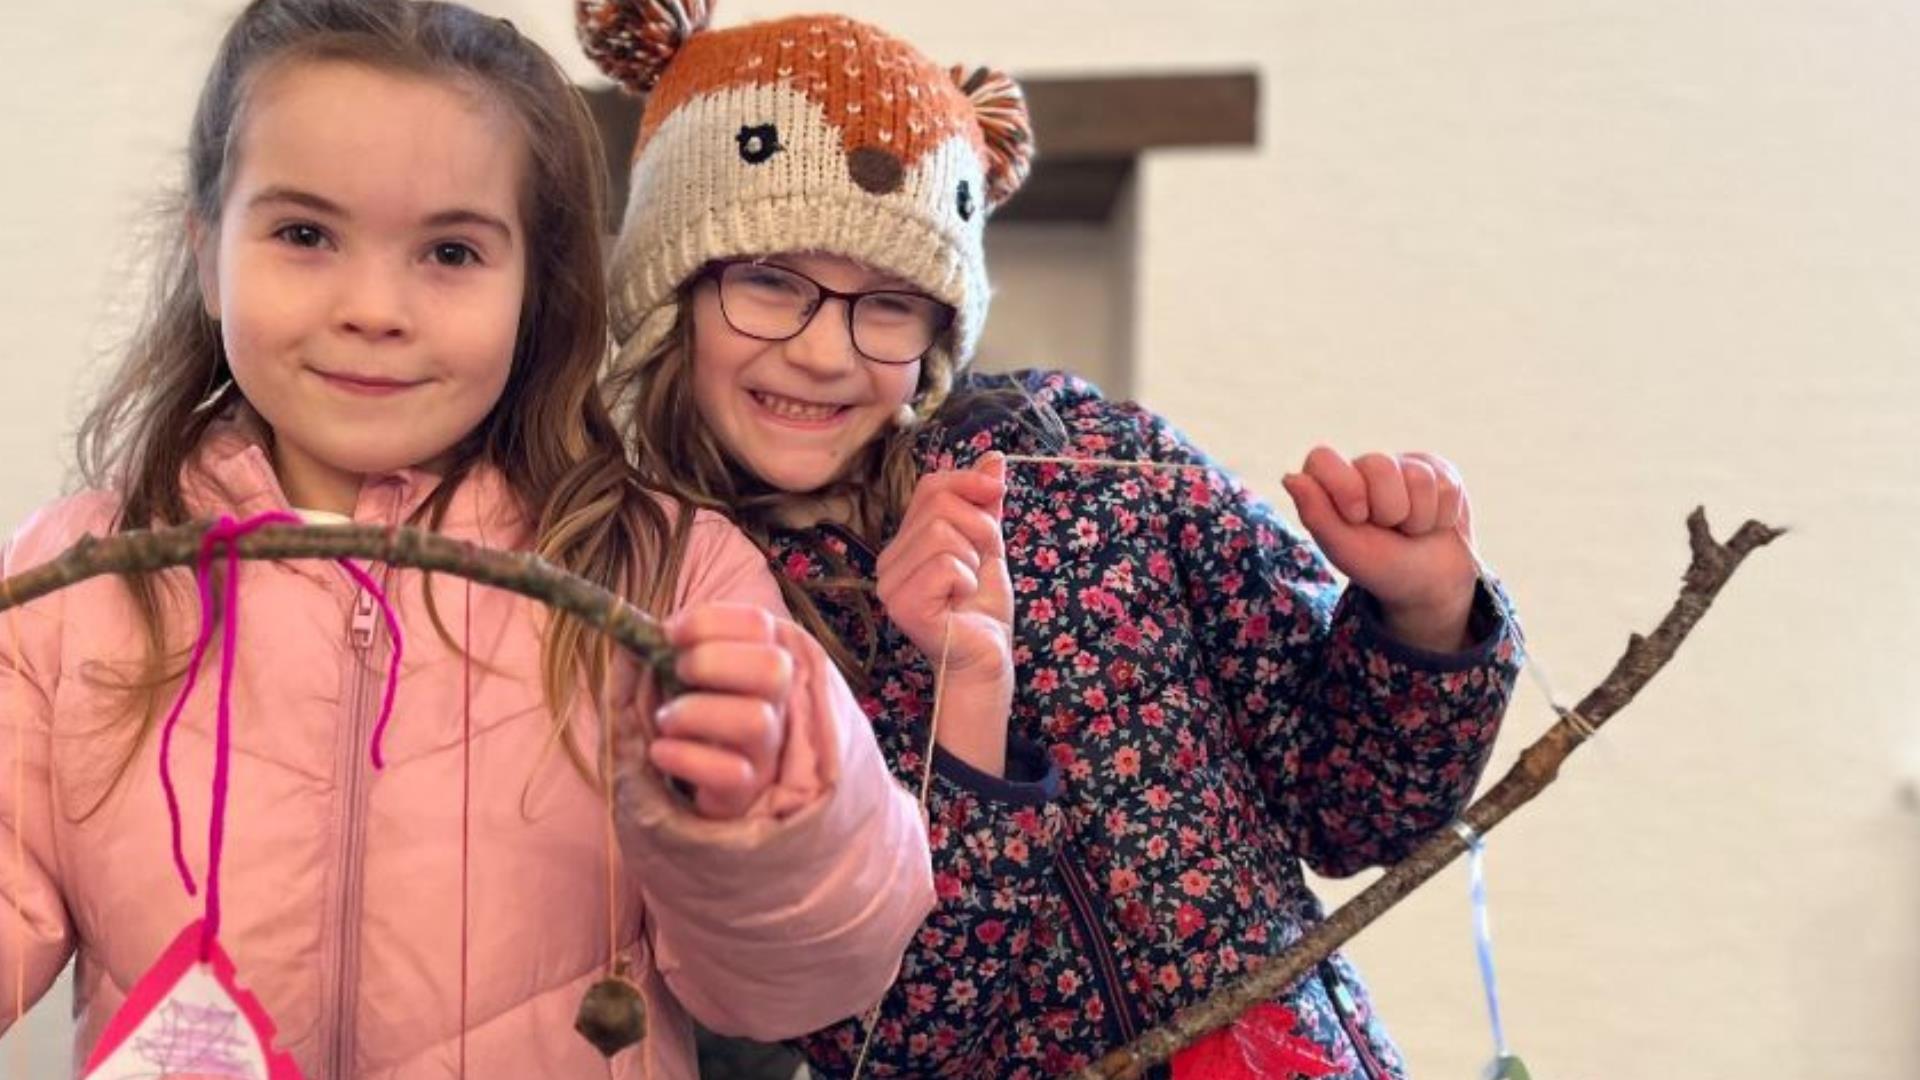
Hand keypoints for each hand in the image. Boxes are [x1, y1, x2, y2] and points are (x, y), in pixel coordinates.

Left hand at [647, 603, 792, 818]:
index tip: (670, 634)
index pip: (759, 624)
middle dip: (713, 661)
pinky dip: (685, 758)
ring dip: (696, 712)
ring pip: (756, 720)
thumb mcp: (659, 678)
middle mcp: (773, 703)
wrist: (684, 787)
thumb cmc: (678, 718)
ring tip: (667, 720)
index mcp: (758, 661)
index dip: (710, 621)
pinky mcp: (744, 790)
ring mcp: (764, 749)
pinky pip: (731, 773)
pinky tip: (661, 753)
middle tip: (678, 673)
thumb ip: (646, 651)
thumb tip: (627, 632)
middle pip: (773, 667)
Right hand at [874, 453, 1014, 774]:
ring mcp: (890, 584)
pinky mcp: (902, 606)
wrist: (987, 658)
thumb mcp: (989, 546)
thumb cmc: (982, 608)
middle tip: (981, 563)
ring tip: (969, 585)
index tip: (995, 492)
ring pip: (941, 534)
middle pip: (938, 506)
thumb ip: (985, 504)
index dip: (967, 482)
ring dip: (973, 558)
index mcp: (905, 542)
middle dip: (978, 528)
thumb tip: (993, 457)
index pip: (930, 487)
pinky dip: (967, 581)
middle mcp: (888, 560)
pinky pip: (946, 566)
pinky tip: (961, 601)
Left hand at [1281, 446, 1478, 651]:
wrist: (1429, 583)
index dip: (1344, 487)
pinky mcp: (1437, 471)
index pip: (1323, 458)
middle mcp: (1364, 467)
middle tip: (1388, 529)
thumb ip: (1316, 513)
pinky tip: (1432, 523)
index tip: (1357, 518)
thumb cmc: (1379, 565)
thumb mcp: (1343, 548)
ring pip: (1418, 477)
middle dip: (1389, 510)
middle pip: (1379, 465)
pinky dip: (1441, 516)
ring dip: (1417, 517)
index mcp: (1331, 483)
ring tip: (1409, 529)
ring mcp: (1402, 465)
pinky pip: (1445, 486)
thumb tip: (1290, 477)